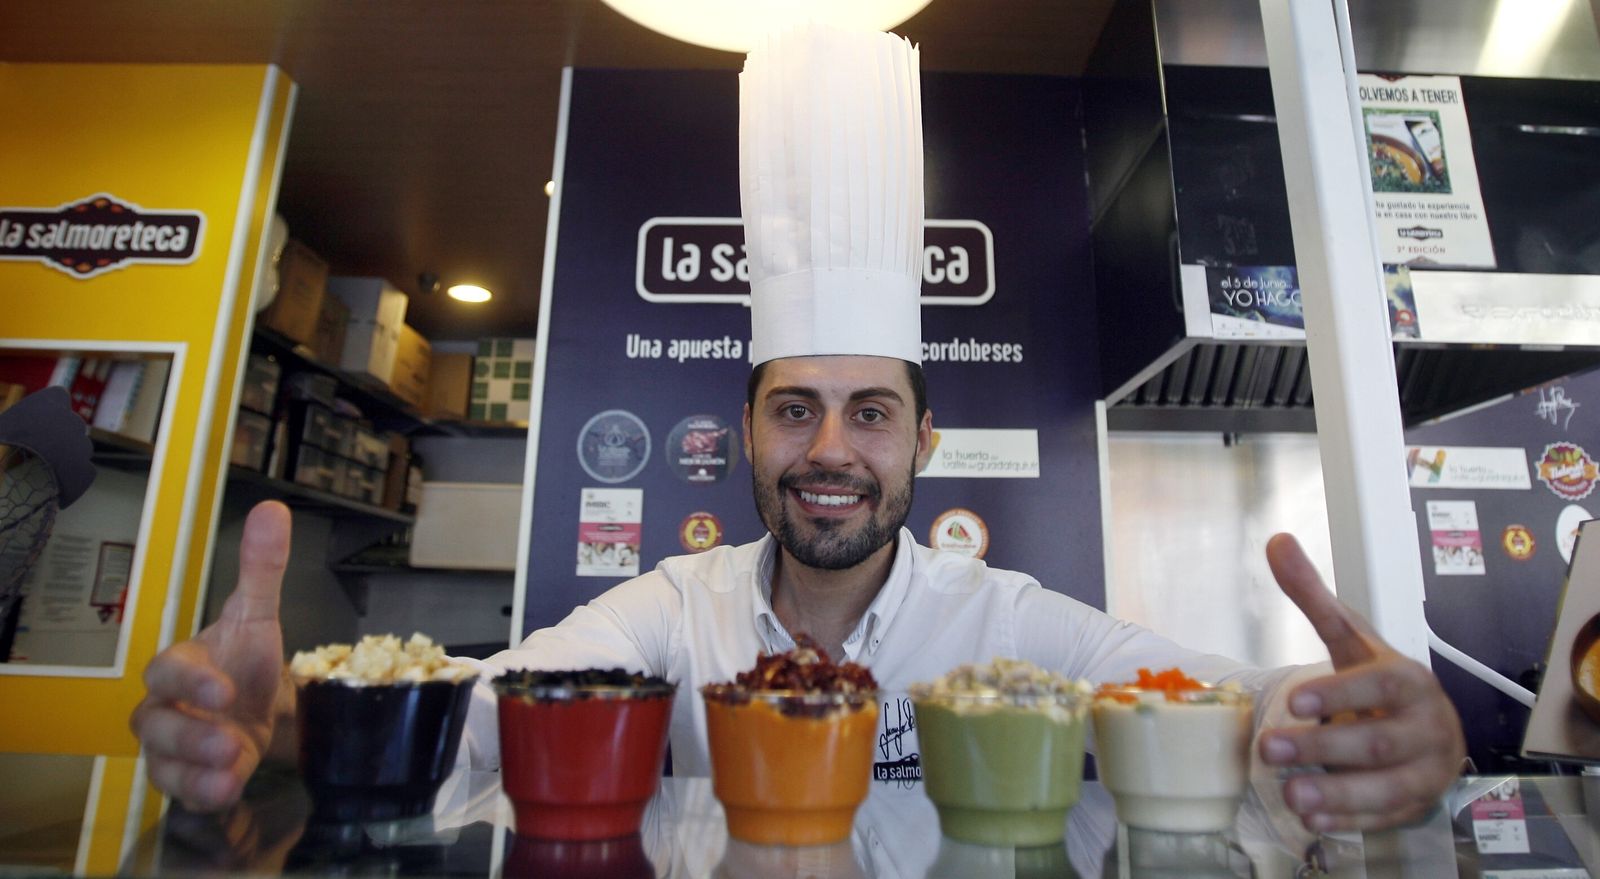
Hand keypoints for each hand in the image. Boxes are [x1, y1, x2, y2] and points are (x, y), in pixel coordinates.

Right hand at [131, 501, 292, 811]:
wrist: (259, 701)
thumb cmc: (243, 658)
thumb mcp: (256, 614)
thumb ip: (261, 568)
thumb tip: (271, 511)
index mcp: (179, 667)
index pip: (168, 671)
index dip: (190, 682)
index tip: (223, 689)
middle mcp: (169, 709)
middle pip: (157, 726)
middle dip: (190, 736)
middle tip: (229, 741)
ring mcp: (178, 748)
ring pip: (166, 766)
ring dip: (195, 772)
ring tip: (231, 773)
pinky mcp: (194, 778)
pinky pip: (188, 792)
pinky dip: (205, 794)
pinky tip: (229, 790)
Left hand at [1258, 533, 1464, 832]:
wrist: (1429, 727)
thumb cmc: (1381, 681)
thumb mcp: (1349, 638)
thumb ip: (1313, 595)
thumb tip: (1277, 540)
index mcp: (1409, 681)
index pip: (1379, 686)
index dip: (1339, 694)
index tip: (1294, 700)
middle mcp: (1426, 727)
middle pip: (1378, 743)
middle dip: (1323, 747)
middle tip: (1268, 748)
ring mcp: (1425, 770)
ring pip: (1386, 787)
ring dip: (1338, 793)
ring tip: (1290, 794)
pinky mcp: (1414, 803)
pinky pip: (1386, 817)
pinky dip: (1351, 820)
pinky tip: (1313, 820)